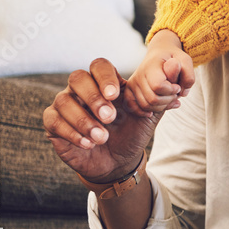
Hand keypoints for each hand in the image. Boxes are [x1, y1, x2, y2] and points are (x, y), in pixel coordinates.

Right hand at [43, 58, 162, 183]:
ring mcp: (67, 106)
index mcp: (106, 83)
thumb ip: (161, 97)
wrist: (120, 162)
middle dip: (93, 97)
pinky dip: (72, 132)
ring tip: (102, 137)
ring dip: (83, 120)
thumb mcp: (150, 116)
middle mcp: (83, 90)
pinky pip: (53, 120)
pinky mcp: (54, 124)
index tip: (115, 95)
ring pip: (63, 100)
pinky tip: (89, 143)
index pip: (99, 65)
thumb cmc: (133, 134)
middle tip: (109, 117)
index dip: (104, 76)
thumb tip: (175, 73)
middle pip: (77, 78)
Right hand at [124, 30, 194, 116]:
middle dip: (168, 100)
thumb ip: (188, 77)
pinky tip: (153, 112)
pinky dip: (143, 112)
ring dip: (161, 106)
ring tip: (168, 98)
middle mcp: (139, 74)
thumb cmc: (173, 58)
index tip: (177, 86)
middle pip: (152, 99)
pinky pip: (132, 107)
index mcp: (151, 66)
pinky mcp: (129, 90)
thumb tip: (182, 93)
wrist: (159, 53)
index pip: (158, 86)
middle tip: (175, 94)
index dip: (171, 90)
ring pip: (146, 105)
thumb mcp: (186, 61)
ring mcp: (133, 83)